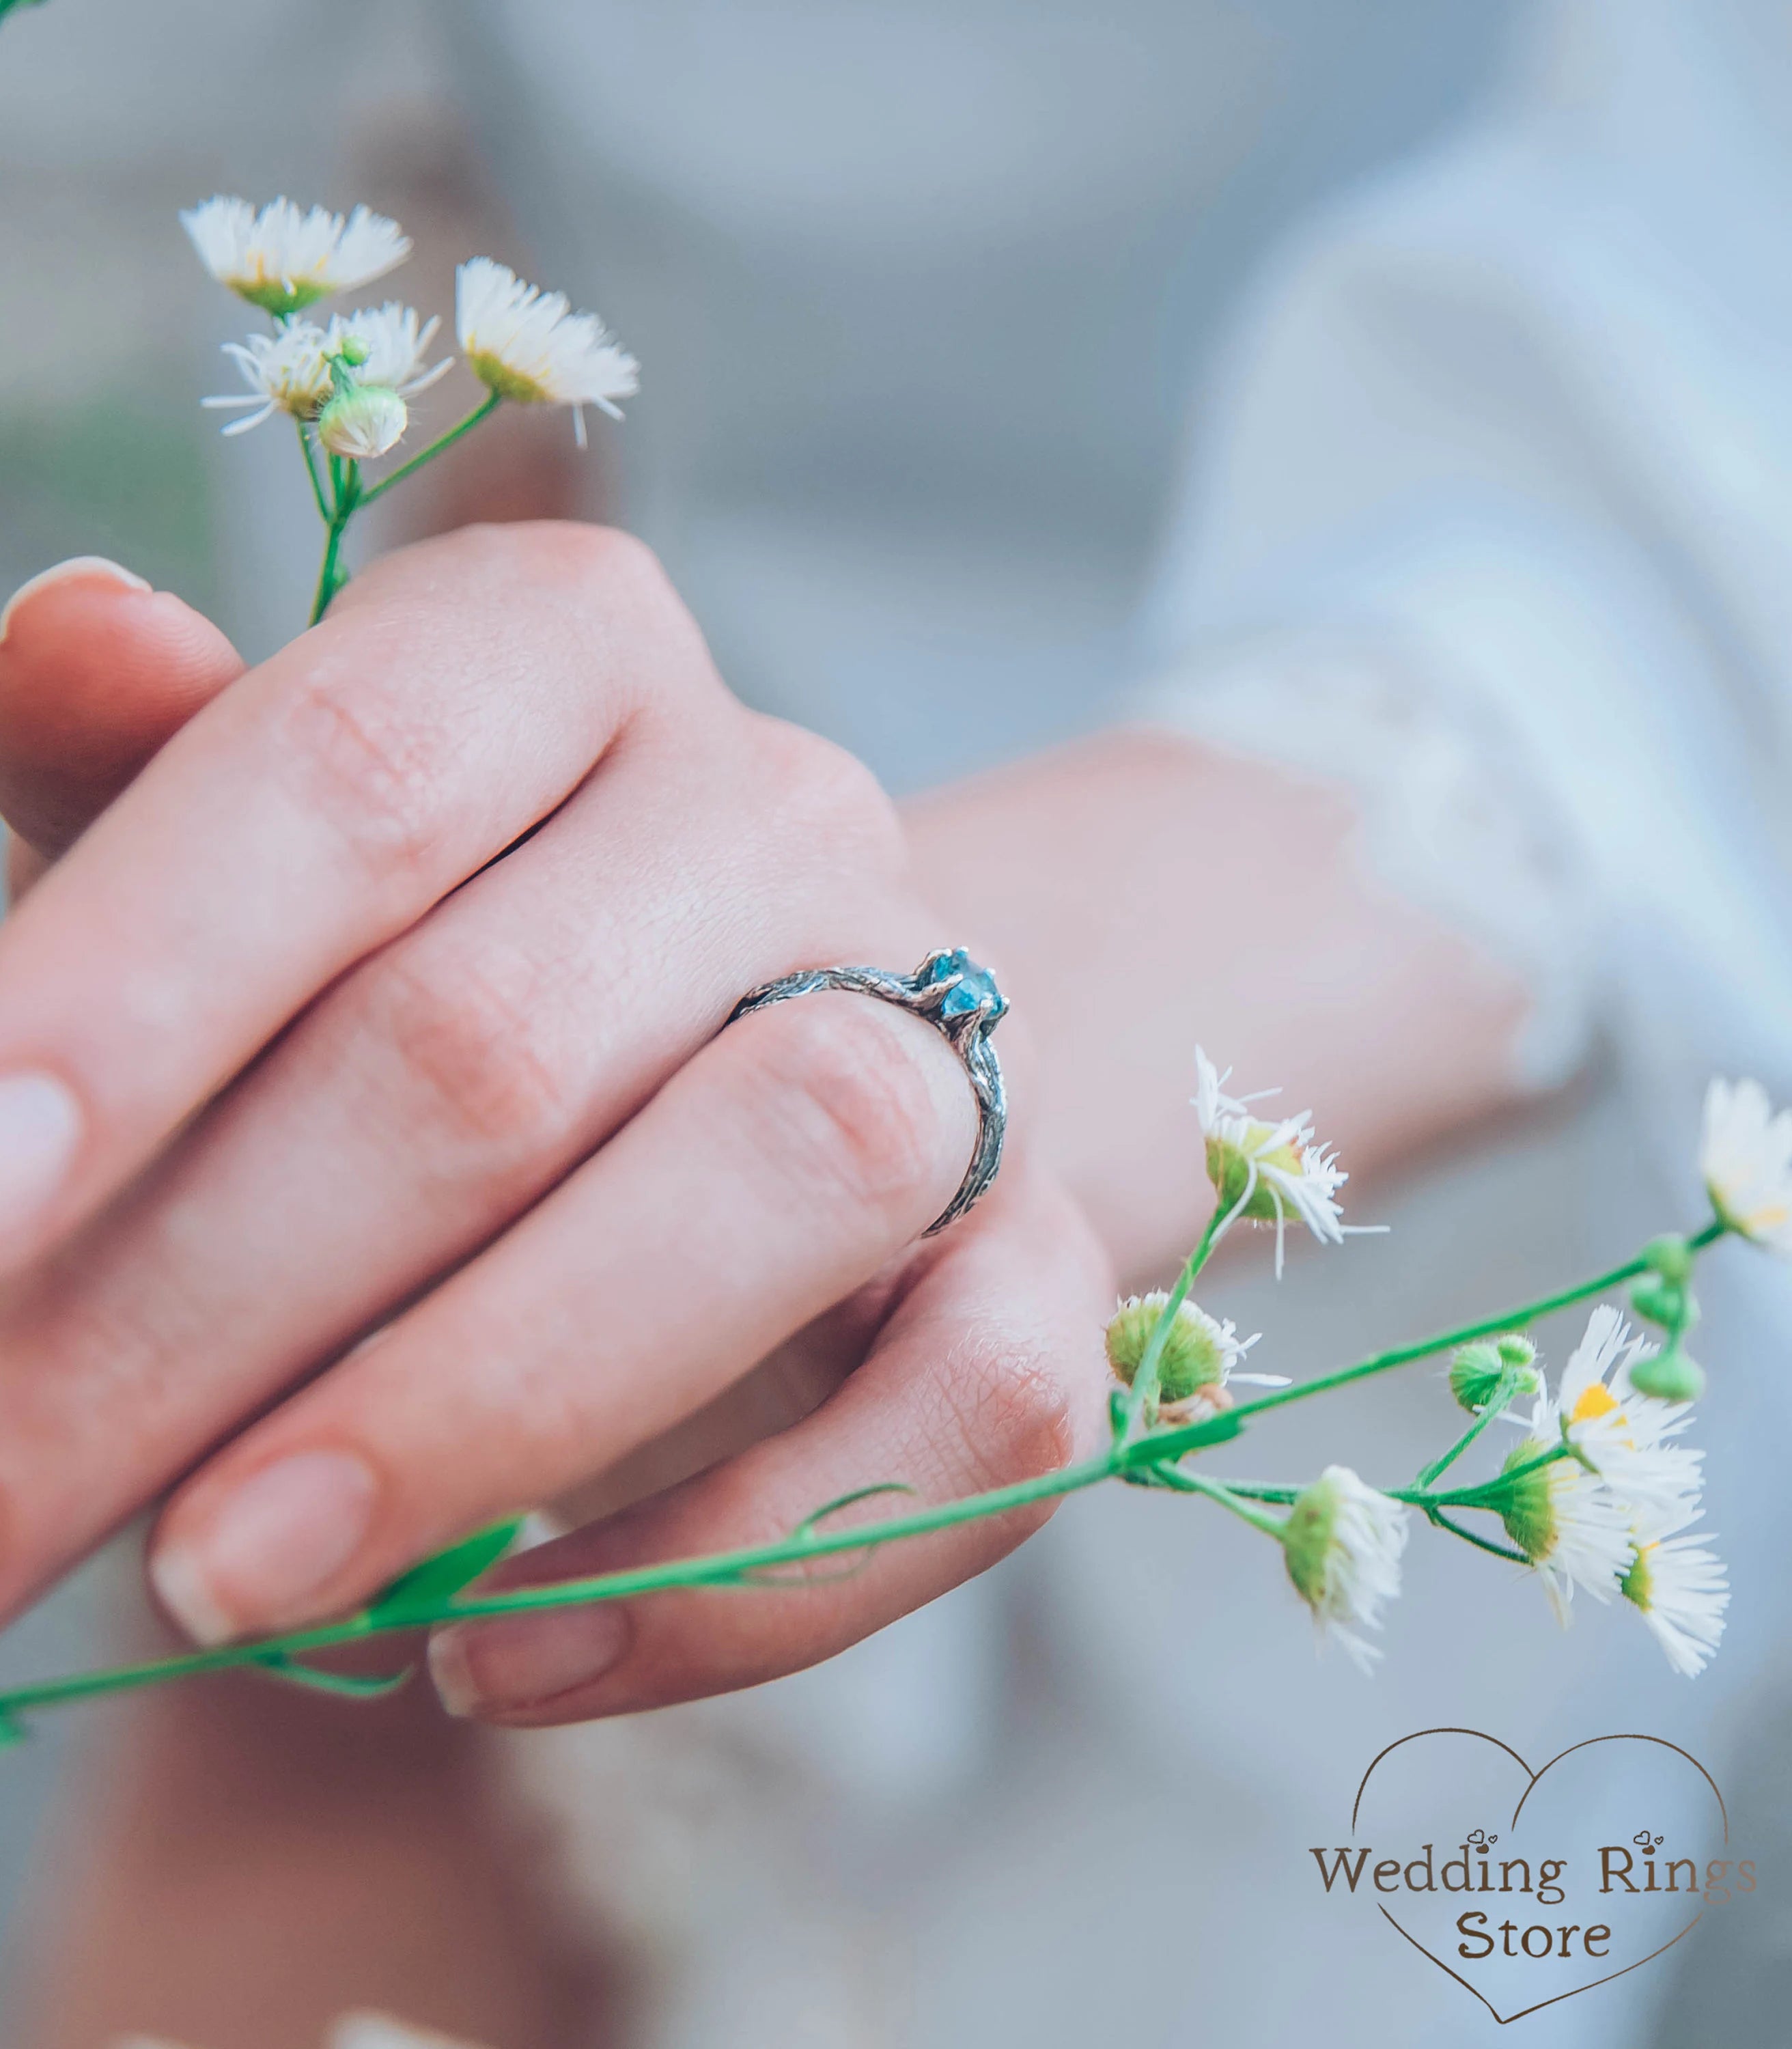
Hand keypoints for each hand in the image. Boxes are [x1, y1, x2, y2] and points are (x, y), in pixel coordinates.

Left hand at [0, 533, 1110, 1721]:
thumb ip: (154, 780)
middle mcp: (786, 811)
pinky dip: (744, 1571)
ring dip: (478, 1413)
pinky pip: (973, 1411)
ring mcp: (950, 1034)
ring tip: (229, 1589)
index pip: (353, 769)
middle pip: (505, 1039)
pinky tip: (502, 1665)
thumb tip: (61, 645)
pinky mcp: (1044, 1256)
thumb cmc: (450, 950)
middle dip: (200, 1309)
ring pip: (786, 1176)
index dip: (137, 984)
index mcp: (569, 652)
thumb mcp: (277, 855)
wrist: (772, 1044)